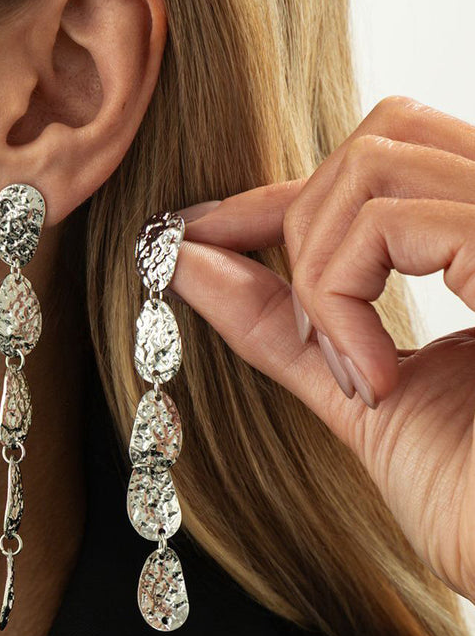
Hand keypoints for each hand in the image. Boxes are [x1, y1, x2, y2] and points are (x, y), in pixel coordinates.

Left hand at [166, 95, 474, 601]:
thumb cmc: (474, 497)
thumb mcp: (362, 392)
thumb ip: (283, 322)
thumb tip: (189, 258)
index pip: (384, 162)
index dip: (280, 192)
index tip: (201, 230)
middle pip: (378, 138)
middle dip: (303, 226)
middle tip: (313, 336)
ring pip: (374, 163)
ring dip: (322, 271)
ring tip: (351, 369)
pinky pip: (389, 224)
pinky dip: (343, 299)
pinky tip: (372, 380)